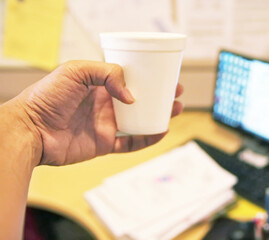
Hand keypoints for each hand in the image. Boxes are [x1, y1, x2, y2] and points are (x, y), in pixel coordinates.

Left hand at [16, 60, 183, 165]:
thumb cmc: (46, 97)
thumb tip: (131, 97)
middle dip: (160, 96)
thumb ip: (106, 74)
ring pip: (139, 121)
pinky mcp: (104, 143)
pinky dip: (147, 138)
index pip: (130, 80)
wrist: (31, 129)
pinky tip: (161, 130)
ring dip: (159, 116)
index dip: (149, 78)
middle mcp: (105, 104)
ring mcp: (106, 124)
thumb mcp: (75, 71)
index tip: (165, 76)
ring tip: (176, 109)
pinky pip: (131, 142)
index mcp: (99, 85)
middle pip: (140, 100)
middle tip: (176, 93)